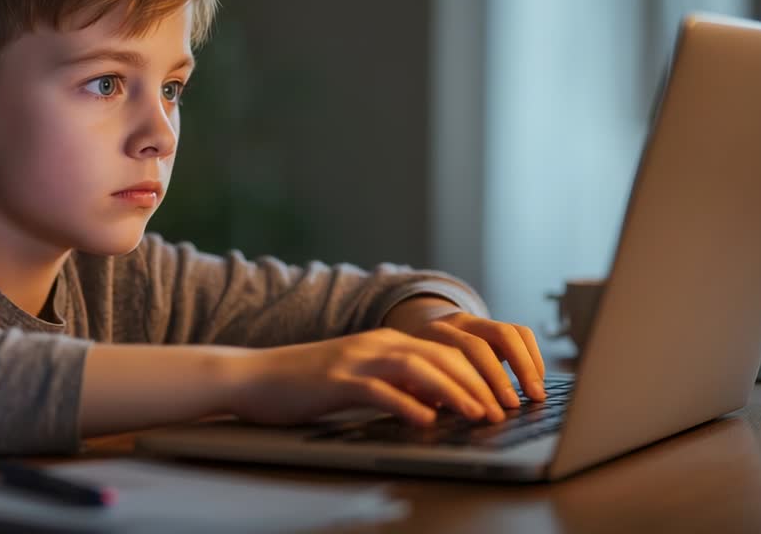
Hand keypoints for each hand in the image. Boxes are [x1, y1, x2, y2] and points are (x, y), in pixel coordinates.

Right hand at [227, 328, 505, 426]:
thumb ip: (398, 384)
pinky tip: (426, 420)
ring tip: (478, 413)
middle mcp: (377, 343)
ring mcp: (356, 359)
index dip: (480, 370)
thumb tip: (439, 402)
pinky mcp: (337, 380)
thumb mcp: (361, 378)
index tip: (504, 395)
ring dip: (454, 391)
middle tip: (504, 408)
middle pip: (441, 355)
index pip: (447, 349)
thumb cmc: (307, 383)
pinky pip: (379, 390)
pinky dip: (407, 404)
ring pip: (418, 368)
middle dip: (479, 382)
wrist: (255, 376)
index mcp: (386, 340)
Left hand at [385, 297, 547, 412]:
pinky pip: (520, 332)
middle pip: (481, 345)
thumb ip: (423, 393)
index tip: (491, 413)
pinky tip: (536, 379)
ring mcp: (476, 320)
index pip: (455, 359)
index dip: (475, 388)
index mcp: (428, 338)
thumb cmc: (417, 369)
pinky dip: (532, 355)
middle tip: (515, 406)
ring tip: (536, 394)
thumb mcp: (414, 380)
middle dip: (501, 378)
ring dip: (526, 365)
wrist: (420, 334)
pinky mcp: (495, 324)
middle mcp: (453, 323)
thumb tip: (437, 414)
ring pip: (508, 333)